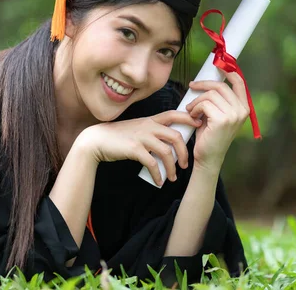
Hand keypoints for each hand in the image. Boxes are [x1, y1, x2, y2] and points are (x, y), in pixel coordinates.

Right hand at [75, 111, 201, 185]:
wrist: (96, 140)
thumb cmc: (117, 137)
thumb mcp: (136, 128)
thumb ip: (151, 131)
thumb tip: (167, 143)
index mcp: (150, 120)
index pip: (173, 114)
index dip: (188, 118)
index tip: (199, 125)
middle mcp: (148, 126)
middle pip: (175, 136)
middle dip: (184, 152)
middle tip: (185, 164)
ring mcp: (141, 137)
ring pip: (166, 151)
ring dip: (172, 167)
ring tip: (172, 177)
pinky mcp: (134, 149)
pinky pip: (152, 163)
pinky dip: (158, 174)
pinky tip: (158, 181)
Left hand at [186, 71, 249, 172]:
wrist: (208, 157)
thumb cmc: (210, 135)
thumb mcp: (217, 114)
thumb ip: (218, 99)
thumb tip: (209, 78)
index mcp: (244, 107)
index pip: (238, 82)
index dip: (228, 70)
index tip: (217, 64)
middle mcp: (242, 110)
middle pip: (220, 86)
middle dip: (202, 85)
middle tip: (191, 86)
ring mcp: (234, 115)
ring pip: (210, 94)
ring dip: (196, 100)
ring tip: (191, 110)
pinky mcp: (222, 120)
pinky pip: (204, 104)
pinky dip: (194, 108)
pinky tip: (192, 117)